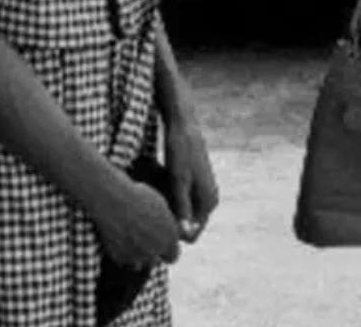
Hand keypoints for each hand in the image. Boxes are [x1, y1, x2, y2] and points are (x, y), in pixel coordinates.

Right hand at [89, 175, 182, 269]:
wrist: (113, 199)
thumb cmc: (137, 196)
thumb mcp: (160, 205)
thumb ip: (168, 223)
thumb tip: (174, 230)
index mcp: (169, 239)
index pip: (173, 256)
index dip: (166, 250)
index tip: (159, 244)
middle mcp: (155, 252)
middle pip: (155, 262)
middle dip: (150, 254)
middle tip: (141, 240)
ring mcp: (137, 257)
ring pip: (139, 264)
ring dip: (136, 256)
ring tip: (129, 240)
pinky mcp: (120, 258)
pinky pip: (123, 261)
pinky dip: (121, 253)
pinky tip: (118, 239)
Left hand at [163, 117, 219, 242]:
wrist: (183, 124)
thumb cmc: (180, 151)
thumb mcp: (178, 180)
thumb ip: (182, 208)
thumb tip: (185, 235)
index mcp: (209, 203)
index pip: (191, 235)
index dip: (172, 234)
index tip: (154, 220)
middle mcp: (210, 201)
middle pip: (187, 225)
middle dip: (169, 222)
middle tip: (150, 205)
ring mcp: (203, 193)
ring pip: (182, 213)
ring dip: (168, 210)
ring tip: (152, 195)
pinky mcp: (195, 185)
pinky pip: (181, 202)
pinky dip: (168, 199)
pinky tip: (156, 187)